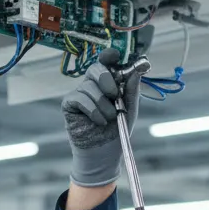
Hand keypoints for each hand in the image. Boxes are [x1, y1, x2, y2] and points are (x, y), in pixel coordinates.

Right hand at [60, 48, 140, 187]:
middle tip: (114, 95)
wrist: (105, 154)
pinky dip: (93, 110)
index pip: (106, 62)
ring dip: (103, 104)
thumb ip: (132, 88)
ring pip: (89, 86)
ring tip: (109, 118)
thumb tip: (139, 68)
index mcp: (108, 82)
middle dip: (107, 80)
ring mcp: (79, 94)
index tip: (116, 56)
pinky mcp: (69, 105)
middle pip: (96, 69)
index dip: (110, 55)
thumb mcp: (129, 108)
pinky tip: (99, 122)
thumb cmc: (117, 130)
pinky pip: (80, 98)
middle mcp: (92, 85)